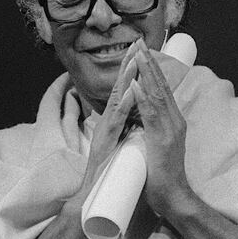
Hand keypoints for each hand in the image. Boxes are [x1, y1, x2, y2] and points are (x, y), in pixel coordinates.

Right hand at [72, 42, 137, 207]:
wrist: (95, 195)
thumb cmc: (107, 172)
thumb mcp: (119, 145)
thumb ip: (124, 130)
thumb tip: (133, 119)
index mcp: (114, 121)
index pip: (125, 91)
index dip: (133, 71)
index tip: (142, 51)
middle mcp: (108, 122)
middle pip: (119, 89)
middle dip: (129, 65)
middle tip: (136, 43)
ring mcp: (106, 131)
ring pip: (117, 100)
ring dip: (126, 79)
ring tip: (136, 59)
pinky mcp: (106, 143)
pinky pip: (116, 122)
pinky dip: (123, 106)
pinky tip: (130, 93)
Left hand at [130, 39, 191, 214]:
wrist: (174, 199)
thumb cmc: (162, 179)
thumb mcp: (156, 150)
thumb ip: (151, 135)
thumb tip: (141, 126)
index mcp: (172, 123)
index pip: (161, 91)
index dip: (152, 71)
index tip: (142, 52)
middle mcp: (174, 121)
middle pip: (161, 86)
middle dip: (149, 63)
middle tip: (139, 42)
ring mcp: (170, 130)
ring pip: (157, 94)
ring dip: (146, 72)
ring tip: (137, 53)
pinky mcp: (162, 140)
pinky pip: (151, 114)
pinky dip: (142, 96)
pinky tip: (134, 83)